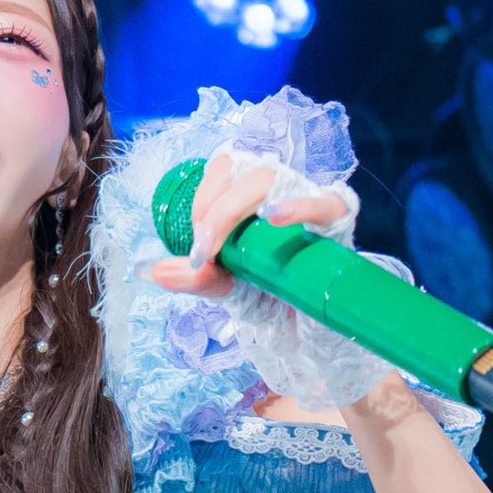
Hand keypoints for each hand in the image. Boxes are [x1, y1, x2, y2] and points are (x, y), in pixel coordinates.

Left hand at [151, 152, 355, 296]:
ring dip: (241, 206)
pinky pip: (324, 203)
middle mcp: (280, 187)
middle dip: (216, 211)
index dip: (204, 201)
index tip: (198, 247)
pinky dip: (299, 207)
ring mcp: (309, 199)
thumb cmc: (268, 290)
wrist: (307, 322)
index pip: (223, 170)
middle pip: (244, 173)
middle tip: (206, 253)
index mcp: (251, 194)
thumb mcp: (226, 285)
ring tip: (224, 245)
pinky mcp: (337, 221)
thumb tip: (155, 271)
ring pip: (272, 179)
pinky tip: (275, 217)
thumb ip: (196, 277)